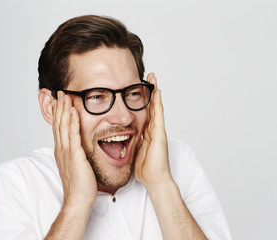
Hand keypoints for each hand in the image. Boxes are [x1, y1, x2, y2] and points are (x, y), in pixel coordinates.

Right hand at [52, 91, 96, 205]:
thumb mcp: (75, 165)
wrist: (78, 199)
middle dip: (58, 107)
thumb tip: (78, 147)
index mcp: (61, 151)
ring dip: (64, 109)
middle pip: (58, 123)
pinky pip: (73, 134)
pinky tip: (73, 110)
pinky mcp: (74, 155)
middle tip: (58, 92)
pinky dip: (72, 121)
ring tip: (64, 95)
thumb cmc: (79, 184)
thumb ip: (75, 153)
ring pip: (63, 126)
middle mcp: (61, 149)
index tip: (57, 101)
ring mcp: (66, 151)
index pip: (58, 128)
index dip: (57, 113)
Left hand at [134, 73, 172, 187]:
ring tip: (153, 78)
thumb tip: (116, 138)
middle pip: (151, 105)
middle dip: (149, 90)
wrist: (154, 179)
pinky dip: (158, 103)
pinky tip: (157, 92)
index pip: (144, 111)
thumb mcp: (131, 151)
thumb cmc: (144, 168)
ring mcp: (157, 130)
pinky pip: (158, 115)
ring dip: (155, 91)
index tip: (136, 87)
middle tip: (148, 76)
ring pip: (156, 106)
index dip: (142, 99)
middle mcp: (152, 129)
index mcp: (145, 132)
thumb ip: (127, 142)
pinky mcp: (160, 134)